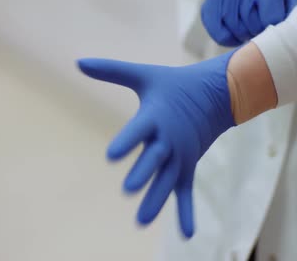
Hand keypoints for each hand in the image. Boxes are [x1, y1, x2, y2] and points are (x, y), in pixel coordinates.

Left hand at [77, 50, 237, 237]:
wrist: (218, 93)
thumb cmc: (175, 84)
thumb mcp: (144, 75)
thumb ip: (111, 71)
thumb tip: (77, 62)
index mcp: (156, 117)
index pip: (138, 131)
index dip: (126, 142)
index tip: (111, 155)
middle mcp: (169, 139)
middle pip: (155, 159)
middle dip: (143, 174)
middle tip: (128, 189)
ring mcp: (181, 155)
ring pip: (167, 181)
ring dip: (157, 200)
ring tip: (142, 221)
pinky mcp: (188, 166)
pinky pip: (187, 191)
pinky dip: (186, 212)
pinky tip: (187, 235)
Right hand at [202, 0, 296, 45]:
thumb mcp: (287, 0)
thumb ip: (290, 18)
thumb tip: (282, 43)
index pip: (272, 19)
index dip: (277, 28)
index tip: (277, 23)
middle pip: (254, 27)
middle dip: (260, 31)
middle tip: (261, 22)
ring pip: (238, 33)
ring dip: (246, 35)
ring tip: (249, 24)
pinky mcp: (207, 7)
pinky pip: (220, 37)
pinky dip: (231, 40)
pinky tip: (236, 32)